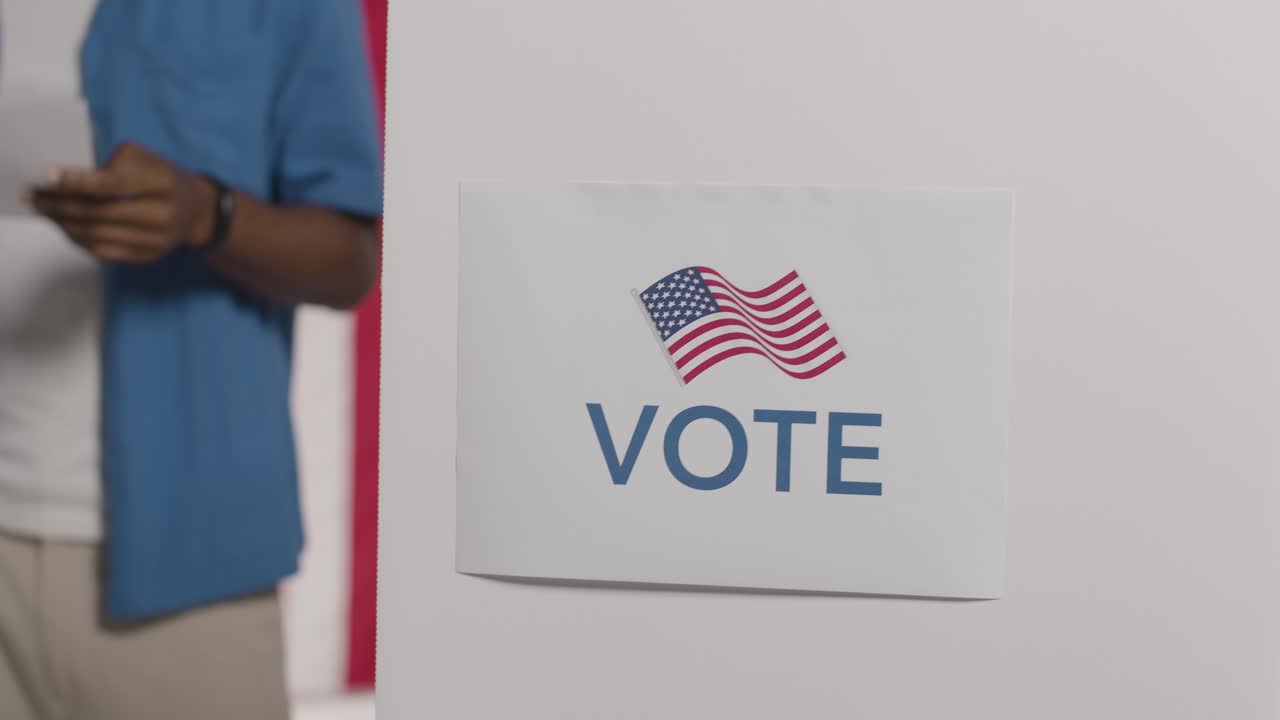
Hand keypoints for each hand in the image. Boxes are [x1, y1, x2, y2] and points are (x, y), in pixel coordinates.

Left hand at [27, 142, 215, 263]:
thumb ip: (112, 164)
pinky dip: (78, 239)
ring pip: (98, 235)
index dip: (77, 182)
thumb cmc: (162, 177)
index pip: (112, 184)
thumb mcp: (146, 158)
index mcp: (163, 182)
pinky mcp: (149, 256)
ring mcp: (157, 239)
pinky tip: (66, 226)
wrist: (196, 210)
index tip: (47, 177)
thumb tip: (69, 180)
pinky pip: (104, 252)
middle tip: (35, 196)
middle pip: (100, 213)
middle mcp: (164, 214)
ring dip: (64, 223)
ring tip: (45, 211)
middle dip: (61, 205)